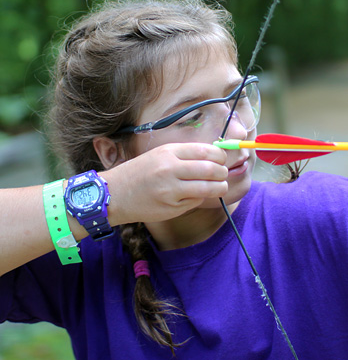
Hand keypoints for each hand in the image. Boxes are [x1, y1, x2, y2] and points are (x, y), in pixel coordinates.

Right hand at [104, 143, 227, 224]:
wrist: (114, 194)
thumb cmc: (138, 173)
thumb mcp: (159, 155)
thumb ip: (183, 155)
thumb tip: (213, 157)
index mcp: (168, 152)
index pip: (205, 151)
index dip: (219, 156)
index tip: (221, 159)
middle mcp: (170, 170)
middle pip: (210, 169)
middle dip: (222, 172)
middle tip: (222, 174)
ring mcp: (171, 191)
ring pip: (208, 188)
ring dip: (219, 187)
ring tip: (219, 187)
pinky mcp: (172, 208)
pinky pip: (196, 201)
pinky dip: (201, 198)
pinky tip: (195, 195)